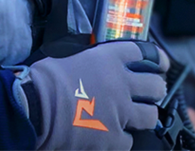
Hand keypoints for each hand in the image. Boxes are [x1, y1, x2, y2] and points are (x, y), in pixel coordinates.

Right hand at [22, 40, 168, 150]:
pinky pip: (128, 142)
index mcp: (108, 59)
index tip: (161, 64)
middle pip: (154, 85)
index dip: (157, 59)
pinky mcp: (112, 138)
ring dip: (145, 116)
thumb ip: (88, 59)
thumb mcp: (68, 56)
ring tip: (137, 118)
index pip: (145, 53)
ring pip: (150, 116)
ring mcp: (119, 112)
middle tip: (151, 94)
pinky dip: (122, 141)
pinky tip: (113, 138)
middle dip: (156, 90)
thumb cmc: (42, 80)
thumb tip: (92, 65)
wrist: (33, 107)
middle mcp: (120, 83)